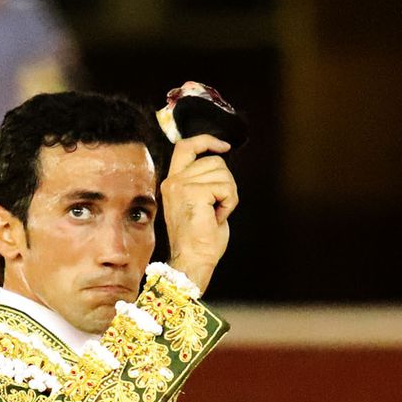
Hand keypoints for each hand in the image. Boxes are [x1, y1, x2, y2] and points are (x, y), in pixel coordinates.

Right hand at [161, 134, 236, 293]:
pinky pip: (226, 188)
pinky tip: (217, 217)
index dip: (207, 141)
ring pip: (223, 173)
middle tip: (217, 207)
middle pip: (214, 161)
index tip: (224, 146)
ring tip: (215, 214)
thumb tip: (220, 164)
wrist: (193, 260)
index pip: (186, 146)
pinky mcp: (194, 193)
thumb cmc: (200, 239)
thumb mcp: (200, 202)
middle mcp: (173, 181)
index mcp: (173, 182)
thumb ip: (204, 182)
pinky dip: (229, 203)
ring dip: (228, 195)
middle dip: (226, 183)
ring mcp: (182, 186)